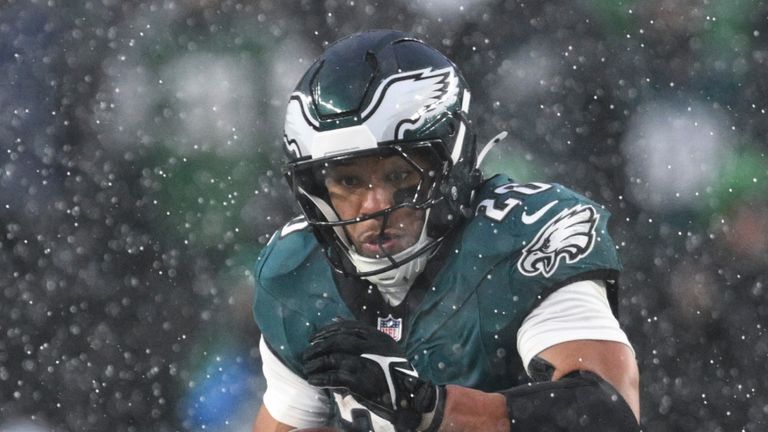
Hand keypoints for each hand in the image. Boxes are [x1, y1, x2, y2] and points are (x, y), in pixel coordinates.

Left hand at [302, 320, 443, 430]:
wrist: (409, 396)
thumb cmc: (395, 372)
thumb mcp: (385, 348)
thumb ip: (364, 335)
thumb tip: (337, 319)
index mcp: (378, 336)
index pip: (347, 327)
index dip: (328, 330)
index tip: (315, 337)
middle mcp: (371, 347)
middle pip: (337, 341)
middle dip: (318, 346)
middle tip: (307, 352)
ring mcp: (365, 363)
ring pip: (332, 358)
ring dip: (316, 363)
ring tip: (307, 368)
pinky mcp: (360, 380)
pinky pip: (334, 377)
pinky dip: (320, 379)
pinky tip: (313, 381)